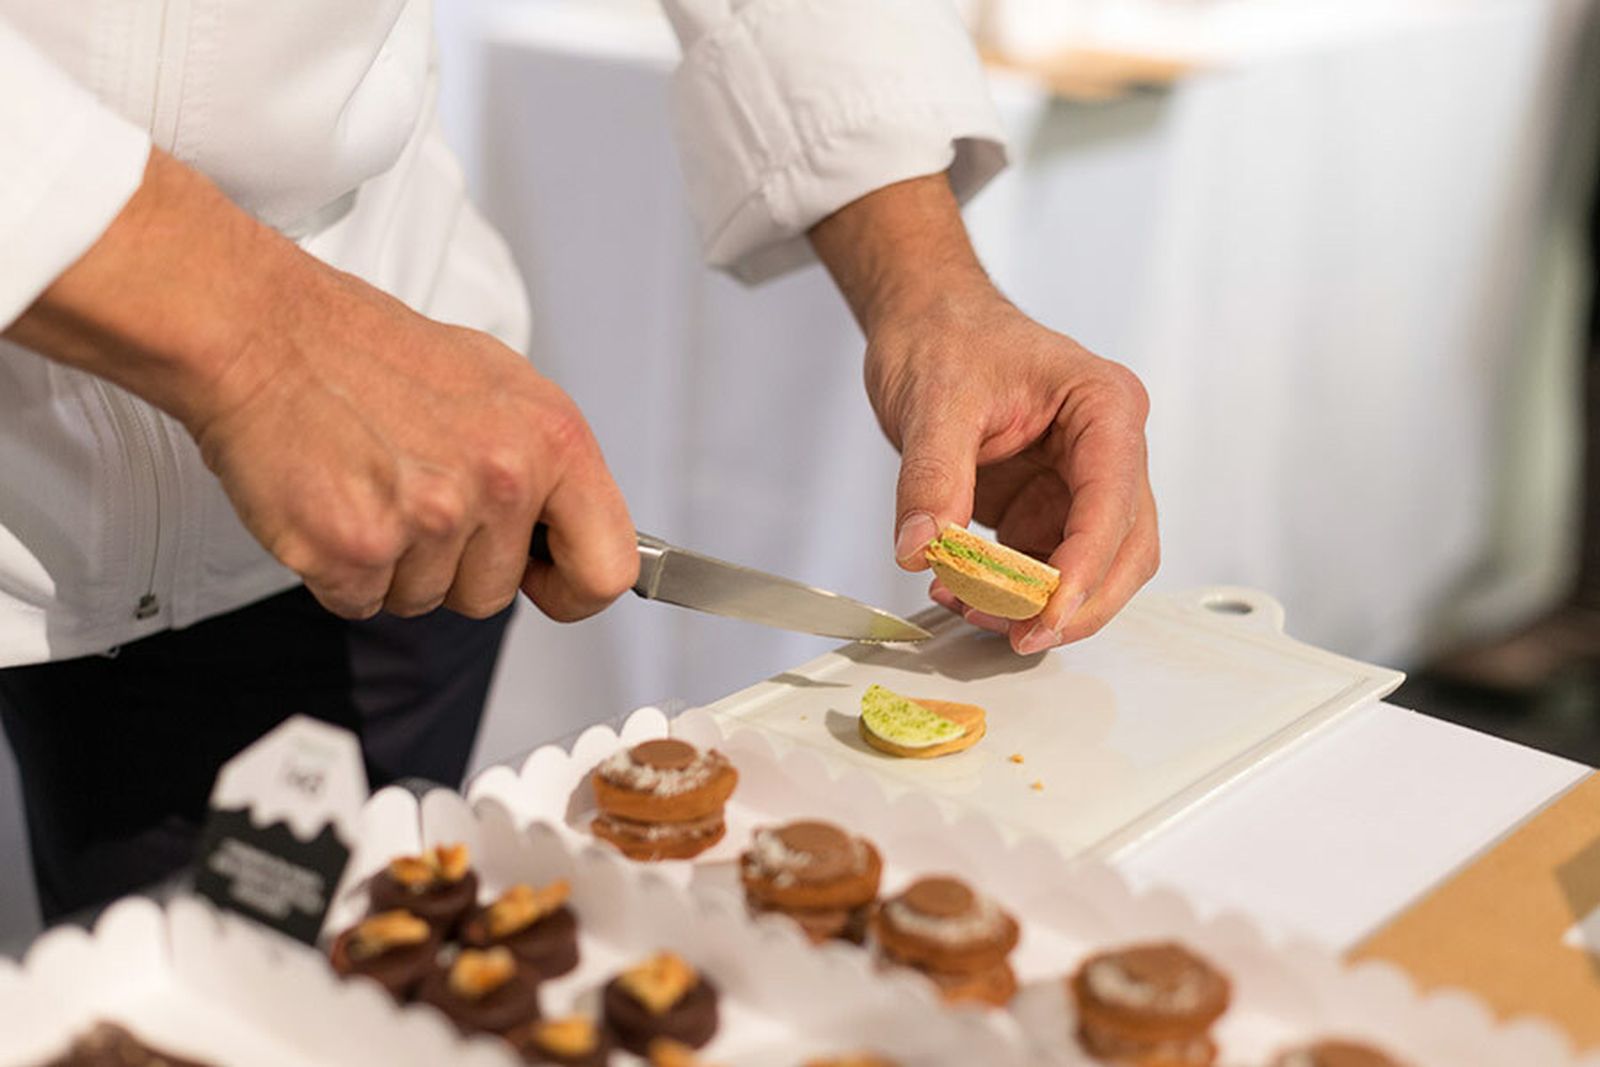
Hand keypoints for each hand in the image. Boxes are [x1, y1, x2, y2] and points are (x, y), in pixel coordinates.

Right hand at [5, 150, 638, 620]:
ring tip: (371, 483)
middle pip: (493, 595)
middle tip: (413, 489)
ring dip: (394, 562)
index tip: (544, 580)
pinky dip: (341, 569)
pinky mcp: (354, 549)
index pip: (607, 568)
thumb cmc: (374, 354)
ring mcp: (428, 520)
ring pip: (425, 601)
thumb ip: (546, 466)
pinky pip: (362, 602)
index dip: (573, 588)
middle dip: (453, 563)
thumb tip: (573, 532)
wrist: (266, 331)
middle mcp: (501, 481)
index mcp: (552, 440)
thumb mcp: (499, 386)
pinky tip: (334, 500)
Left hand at [866, 292, 1156, 652]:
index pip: (1114, 500)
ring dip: (1041, 606)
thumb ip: (932, 477)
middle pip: (1126, 549)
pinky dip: (1014, 596)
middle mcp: (1107, 449)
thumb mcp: (932, 401)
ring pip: (1094, 570)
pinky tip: (963, 591)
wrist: (925, 322)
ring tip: (969, 607)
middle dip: (1077, 603)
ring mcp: (1080, 484)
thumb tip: (923, 547)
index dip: (1086, 566)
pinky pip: (1047, 570)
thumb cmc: (946, 336)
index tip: (1048, 612)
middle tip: (1020, 636)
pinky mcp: (1048, 509)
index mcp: (1103, 406)